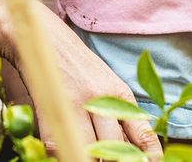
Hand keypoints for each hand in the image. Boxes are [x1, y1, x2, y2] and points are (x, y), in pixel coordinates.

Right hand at [26, 7, 161, 159]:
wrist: (42, 40)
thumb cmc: (77, 65)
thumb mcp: (107, 84)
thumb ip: (120, 116)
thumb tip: (135, 151)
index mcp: (119, 94)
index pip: (144, 136)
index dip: (149, 157)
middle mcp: (100, 99)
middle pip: (116, 150)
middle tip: (108, 160)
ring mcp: (74, 104)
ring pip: (89, 152)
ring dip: (89, 160)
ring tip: (88, 156)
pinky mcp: (50, 108)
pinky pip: (59, 145)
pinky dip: (62, 153)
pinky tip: (65, 146)